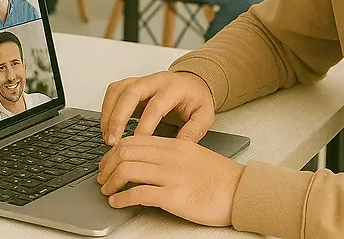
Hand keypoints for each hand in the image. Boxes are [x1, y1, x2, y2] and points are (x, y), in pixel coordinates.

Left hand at [97, 135, 244, 226]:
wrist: (241, 191)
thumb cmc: (220, 178)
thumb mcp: (193, 155)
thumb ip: (170, 155)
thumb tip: (147, 162)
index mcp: (174, 144)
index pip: (134, 140)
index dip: (114, 152)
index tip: (107, 162)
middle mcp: (170, 156)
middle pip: (126, 152)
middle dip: (107, 165)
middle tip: (101, 177)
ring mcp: (171, 175)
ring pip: (127, 170)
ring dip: (111, 181)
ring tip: (107, 191)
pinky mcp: (173, 196)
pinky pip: (138, 193)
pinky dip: (122, 198)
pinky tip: (118, 202)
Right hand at [100, 71, 215, 144]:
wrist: (194, 83)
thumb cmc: (197, 99)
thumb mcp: (205, 115)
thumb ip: (194, 131)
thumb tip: (178, 147)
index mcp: (175, 88)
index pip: (156, 105)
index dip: (145, 125)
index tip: (138, 143)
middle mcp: (156, 81)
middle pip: (131, 93)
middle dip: (118, 117)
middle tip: (113, 141)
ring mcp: (142, 80)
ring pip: (118, 90)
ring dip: (109, 113)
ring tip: (107, 137)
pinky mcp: (132, 84)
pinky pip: (114, 91)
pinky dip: (107, 108)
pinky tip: (107, 126)